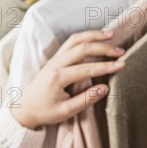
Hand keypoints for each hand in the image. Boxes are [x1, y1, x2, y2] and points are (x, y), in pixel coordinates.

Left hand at [11, 30, 125, 129]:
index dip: (106, 67)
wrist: (24, 109)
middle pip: (82, 48)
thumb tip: (105, 88)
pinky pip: (71, 42)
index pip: (87, 68)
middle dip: (103, 48)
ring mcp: (54, 59)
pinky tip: (96, 38)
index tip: (122, 65)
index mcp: (58, 77)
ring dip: (94, 36)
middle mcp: (55, 64)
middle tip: (120, 52)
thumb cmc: (45, 112)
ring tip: (111, 35)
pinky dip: (85, 37)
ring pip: (75, 40)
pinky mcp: (55, 58)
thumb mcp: (66, 112)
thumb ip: (86, 99)